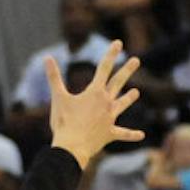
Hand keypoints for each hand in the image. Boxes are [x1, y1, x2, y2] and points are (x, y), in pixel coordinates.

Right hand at [47, 41, 143, 166]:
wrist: (72, 147)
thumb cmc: (64, 122)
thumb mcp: (58, 97)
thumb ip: (54, 77)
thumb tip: (47, 57)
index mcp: (94, 92)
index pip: (104, 68)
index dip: (111, 54)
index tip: (118, 43)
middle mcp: (106, 103)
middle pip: (118, 83)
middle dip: (127, 70)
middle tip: (136, 60)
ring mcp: (110, 118)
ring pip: (122, 105)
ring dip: (129, 98)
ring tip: (136, 92)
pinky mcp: (109, 133)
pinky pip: (123, 134)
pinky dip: (132, 135)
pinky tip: (142, 135)